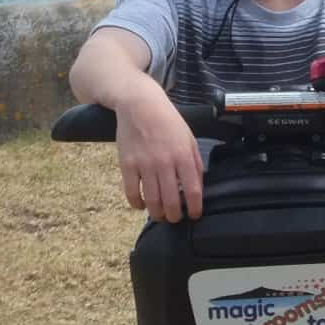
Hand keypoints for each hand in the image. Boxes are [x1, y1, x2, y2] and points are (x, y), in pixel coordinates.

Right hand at [113, 82, 204, 221]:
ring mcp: (144, 165)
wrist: (140, 105)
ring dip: (157, 213)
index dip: (195, 208)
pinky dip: (137, 204)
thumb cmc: (168, 121)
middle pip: (171, 201)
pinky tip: (141, 205)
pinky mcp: (127, 165)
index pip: (193, 190)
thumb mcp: (189, 137)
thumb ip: (194, 161)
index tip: (195, 215)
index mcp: (184, 155)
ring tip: (160, 215)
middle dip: (174, 216)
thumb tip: (197, 185)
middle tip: (175, 218)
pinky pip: (131, 192)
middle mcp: (165, 162)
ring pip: (152, 200)